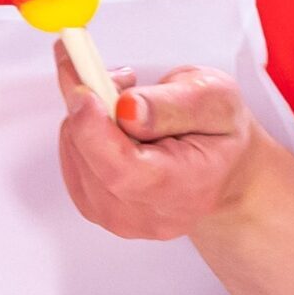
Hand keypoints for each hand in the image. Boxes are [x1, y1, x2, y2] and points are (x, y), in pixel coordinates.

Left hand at [54, 46, 272, 240]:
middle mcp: (144, 213)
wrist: (224, 173)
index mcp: (182, 189)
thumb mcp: (216, 100)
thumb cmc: (222, 136)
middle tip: (121, 79)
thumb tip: (128, 108)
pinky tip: (115, 125)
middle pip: (88, 154)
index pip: (121, 169)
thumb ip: (172, 104)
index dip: (93, 124)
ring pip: (73, 149)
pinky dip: (83, 130)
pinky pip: (69, 156)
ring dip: (88, 114)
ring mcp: (115, 215)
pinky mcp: (93, 206)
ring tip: (129, 105)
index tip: (87, 84)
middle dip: (92, 104)